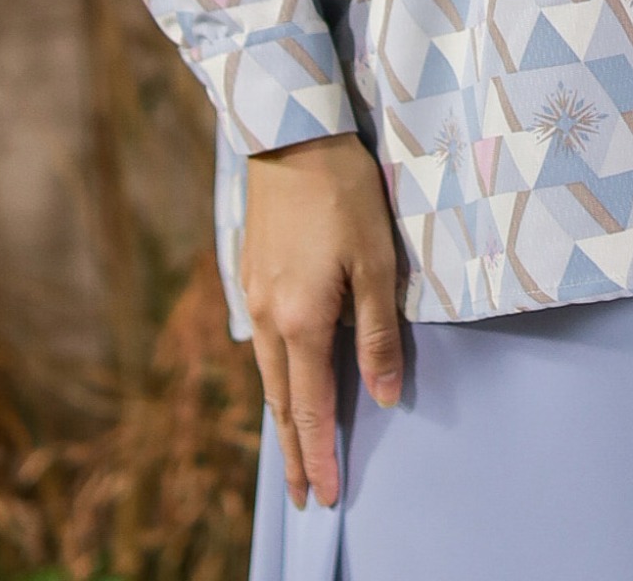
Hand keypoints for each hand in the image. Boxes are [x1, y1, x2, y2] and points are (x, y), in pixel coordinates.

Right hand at [240, 131, 403, 508]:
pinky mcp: (250, 272)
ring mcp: (254, 295)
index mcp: (300, 322)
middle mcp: (268, 318)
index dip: (319, 455)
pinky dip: (275, 376)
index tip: (326, 497)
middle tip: (306, 494)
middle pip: (281, 401)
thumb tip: (382, 396)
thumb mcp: (376, 263)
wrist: (292, 135)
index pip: (309, 408)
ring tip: (295, 450)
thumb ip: (377, 334)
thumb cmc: (344, 194)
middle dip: (295, 452)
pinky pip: (263, 343)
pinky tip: (284, 379)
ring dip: (283, 416)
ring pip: (268, 373)